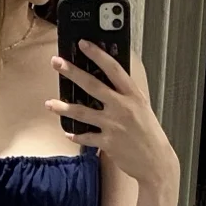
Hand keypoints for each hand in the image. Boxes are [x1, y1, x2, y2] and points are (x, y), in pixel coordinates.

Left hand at [47, 40, 177, 188]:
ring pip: (82, 112)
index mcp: (133, 96)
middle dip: (72, 72)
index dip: (98, 55)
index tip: (83, 44)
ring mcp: (113, 125)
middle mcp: (122, 107)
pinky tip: (68, 132)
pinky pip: (86, 137)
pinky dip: (76, 135)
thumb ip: (125, 96)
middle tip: (56, 62)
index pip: (113, 69)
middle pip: (92, 85)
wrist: (156, 162)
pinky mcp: (107, 143)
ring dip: (63, 107)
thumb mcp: (142, 109)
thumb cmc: (149, 134)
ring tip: (49, 104)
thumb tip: (108, 84)